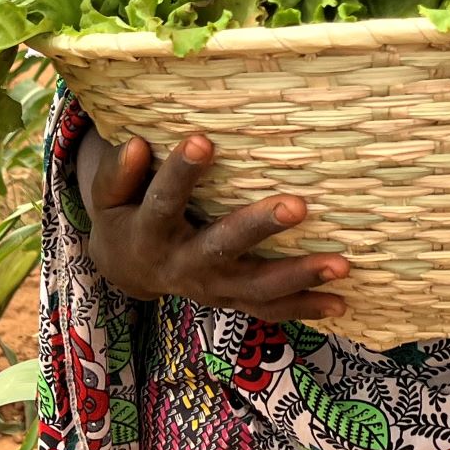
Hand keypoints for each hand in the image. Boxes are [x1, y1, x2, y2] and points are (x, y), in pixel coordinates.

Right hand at [75, 131, 350, 324]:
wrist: (127, 270)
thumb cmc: (126, 216)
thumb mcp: (108, 197)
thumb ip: (119, 173)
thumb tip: (137, 144)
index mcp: (149, 234)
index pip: (164, 201)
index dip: (181, 172)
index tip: (202, 140)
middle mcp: (183, 266)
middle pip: (223, 248)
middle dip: (260, 228)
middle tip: (297, 205)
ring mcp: (211, 288)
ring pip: (257, 288)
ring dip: (299, 276)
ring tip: (341, 264)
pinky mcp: (231, 300)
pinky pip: (269, 310)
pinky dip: (305, 308)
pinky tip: (342, 302)